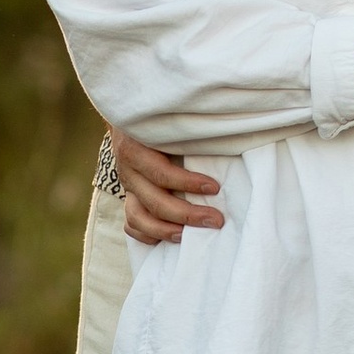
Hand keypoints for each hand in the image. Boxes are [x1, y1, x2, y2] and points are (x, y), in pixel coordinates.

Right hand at [110, 129, 225, 242]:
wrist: (128, 116)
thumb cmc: (158, 118)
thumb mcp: (169, 119)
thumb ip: (189, 131)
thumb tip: (226, 135)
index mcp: (136, 149)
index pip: (161, 174)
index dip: (188, 184)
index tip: (215, 188)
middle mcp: (128, 170)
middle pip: (154, 201)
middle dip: (187, 215)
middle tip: (215, 219)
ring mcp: (126, 186)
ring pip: (137, 218)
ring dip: (165, 230)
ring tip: (191, 236)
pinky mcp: (129, 196)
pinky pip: (131, 223)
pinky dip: (148, 234)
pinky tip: (169, 237)